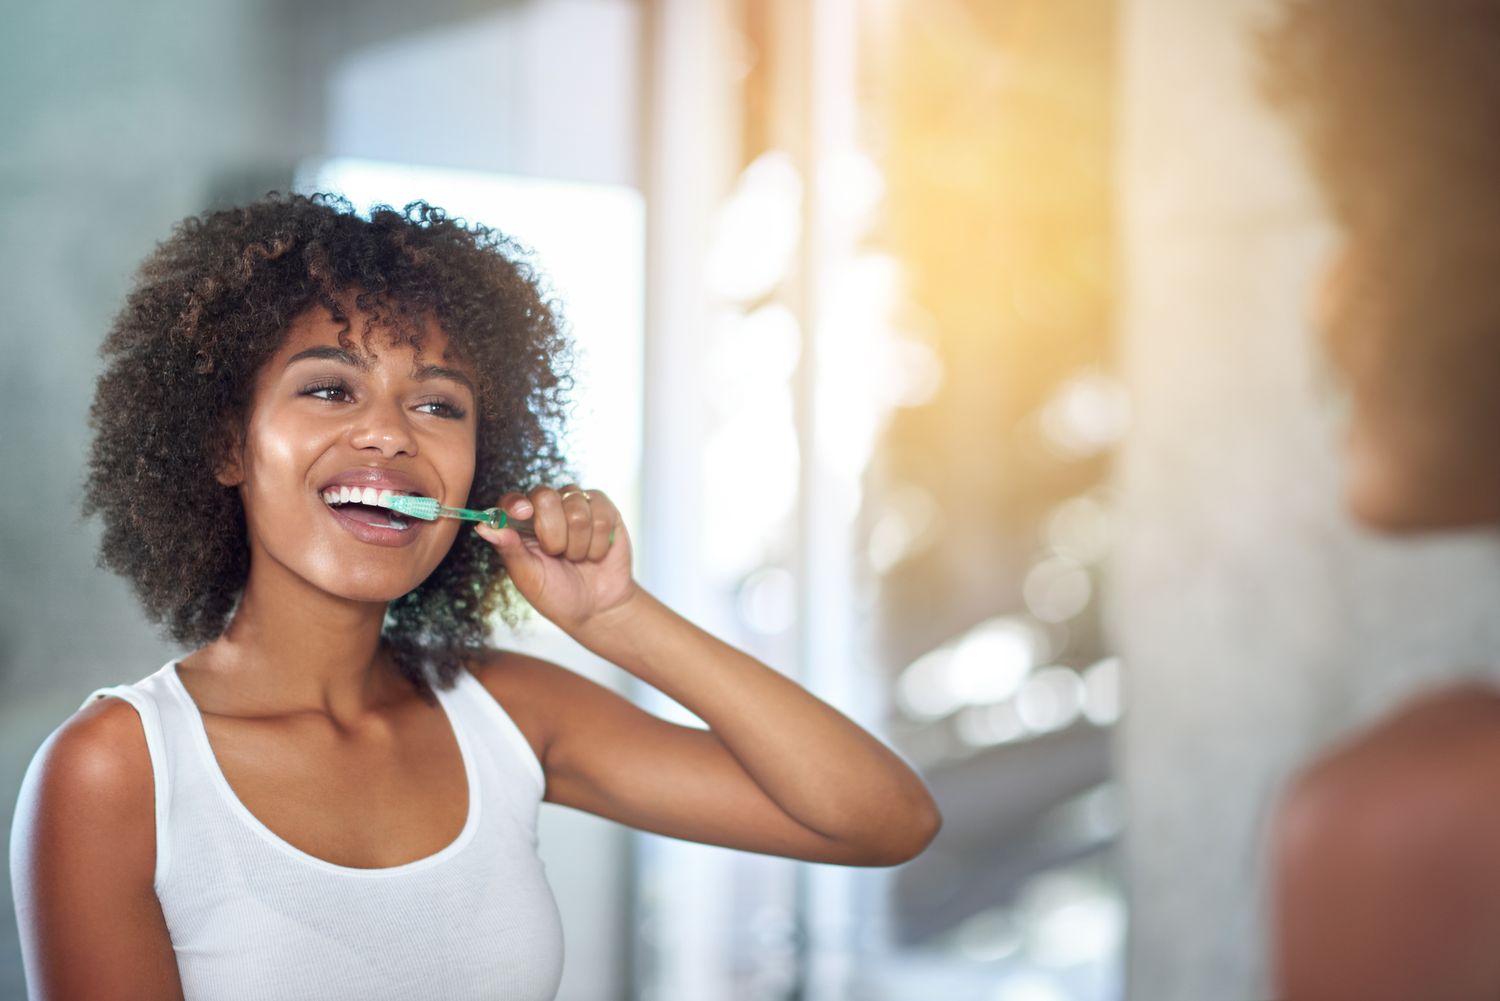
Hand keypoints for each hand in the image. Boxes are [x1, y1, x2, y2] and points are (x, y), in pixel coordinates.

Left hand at [474, 484, 638, 633]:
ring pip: (576, 507)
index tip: (523, 513)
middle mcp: (549, 510)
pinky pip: (601, 514)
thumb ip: (509, 550)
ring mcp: (577, 507)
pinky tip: (595, 553)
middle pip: (546, 495)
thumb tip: (483, 527)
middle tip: (556, 554)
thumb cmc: (557, 595)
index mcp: (522, 525)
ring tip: (577, 557)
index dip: (516, 503)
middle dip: (553, 532)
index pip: (512, 500)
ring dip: (578, 543)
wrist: (597, 609)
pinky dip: (598, 542)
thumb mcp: (529, 578)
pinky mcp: (604, 511)